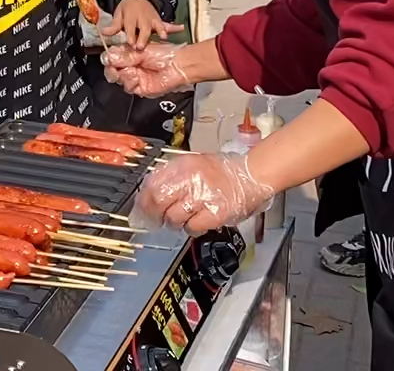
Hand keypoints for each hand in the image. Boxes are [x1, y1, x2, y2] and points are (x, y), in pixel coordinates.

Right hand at [100, 43, 190, 96]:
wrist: (177, 65)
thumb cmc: (164, 54)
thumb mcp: (141, 51)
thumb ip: (123, 55)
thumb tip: (107, 57)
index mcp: (130, 55)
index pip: (113, 58)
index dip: (109, 59)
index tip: (108, 59)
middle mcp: (131, 66)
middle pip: (113, 70)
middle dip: (111, 69)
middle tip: (114, 67)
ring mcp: (135, 78)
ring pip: (119, 79)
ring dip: (121, 75)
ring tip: (130, 70)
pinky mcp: (140, 88)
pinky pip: (128, 87)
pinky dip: (129, 81)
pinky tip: (136, 76)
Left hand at [101, 0, 180, 46]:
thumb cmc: (127, 9)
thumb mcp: (118, 15)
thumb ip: (114, 25)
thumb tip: (104, 32)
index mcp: (130, 16)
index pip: (130, 26)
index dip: (131, 35)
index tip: (131, 44)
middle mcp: (142, 17)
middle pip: (144, 28)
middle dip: (144, 36)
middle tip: (142, 46)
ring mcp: (152, 19)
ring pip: (157, 25)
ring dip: (161, 31)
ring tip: (164, 37)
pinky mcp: (159, 21)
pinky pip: (168, 24)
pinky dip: (175, 26)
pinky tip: (181, 28)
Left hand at [137, 152, 276, 233]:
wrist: (251, 176)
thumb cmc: (223, 172)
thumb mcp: (194, 163)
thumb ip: (172, 175)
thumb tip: (148, 192)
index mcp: (184, 165)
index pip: (152, 183)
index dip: (143, 199)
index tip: (141, 208)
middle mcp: (192, 179)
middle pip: (159, 201)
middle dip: (154, 214)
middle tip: (156, 220)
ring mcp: (204, 196)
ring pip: (174, 217)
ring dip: (175, 222)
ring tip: (185, 217)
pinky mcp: (215, 213)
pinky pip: (192, 227)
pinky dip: (191, 229)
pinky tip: (196, 223)